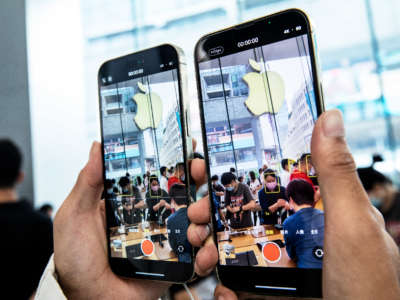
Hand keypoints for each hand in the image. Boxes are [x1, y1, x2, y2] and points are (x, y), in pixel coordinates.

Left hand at [53, 141, 208, 298]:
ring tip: (194, 222)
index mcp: (132, 201)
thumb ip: (88, 182)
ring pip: (198, 219)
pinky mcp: (174, 262)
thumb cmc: (77, 259)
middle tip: (198, 174)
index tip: (188, 145)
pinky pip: (199, 255)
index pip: (158, 174)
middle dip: (198, 178)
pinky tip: (203, 251)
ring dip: (205, 214)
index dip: (176, 159)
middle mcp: (153, 216)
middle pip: (185, 191)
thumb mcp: (76, 215)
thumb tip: (97, 147)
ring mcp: (165, 238)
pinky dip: (208, 252)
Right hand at [188, 110, 399, 299]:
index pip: (275, 181)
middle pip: (249, 215)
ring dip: (214, 248)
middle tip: (198, 213)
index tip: (212, 170)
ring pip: (241, 249)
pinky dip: (228, 287)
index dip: (242, 173)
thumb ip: (336, 174)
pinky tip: (226, 290)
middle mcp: (300, 234)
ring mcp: (287, 264)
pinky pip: (245, 283)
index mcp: (318, 210)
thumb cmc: (369, 288)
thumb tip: (329, 119)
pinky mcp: (277, 292)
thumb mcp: (351, 225)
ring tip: (203, 253)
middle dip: (216, 212)